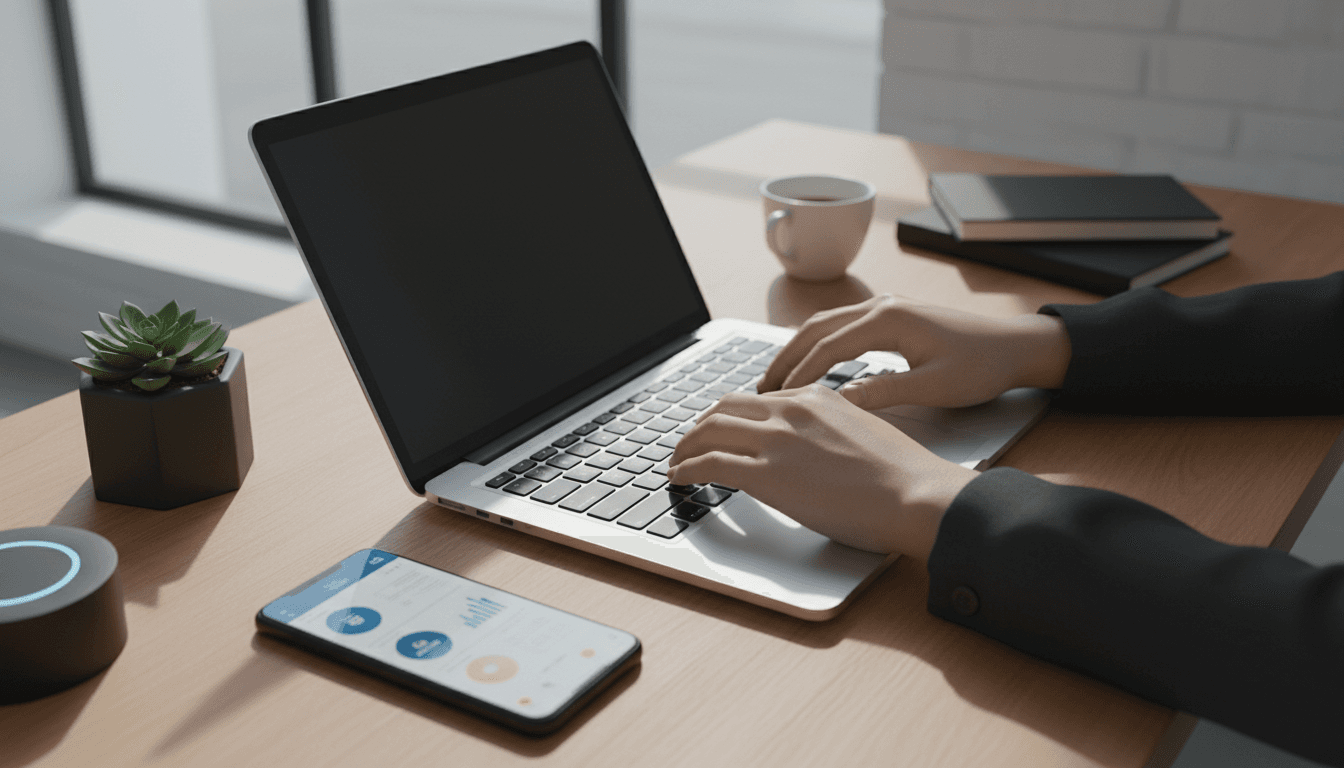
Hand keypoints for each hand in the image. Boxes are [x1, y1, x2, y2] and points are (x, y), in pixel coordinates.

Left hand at [667, 385, 977, 559]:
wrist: (916, 495)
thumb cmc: (901, 476)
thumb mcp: (862, 430)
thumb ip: (828, 428)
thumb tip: (810, 447)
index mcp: (815, 396)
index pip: (756, 398)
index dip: (730, 416)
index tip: (721, 430)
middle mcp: (791, 409)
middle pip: (723, 407)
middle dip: (700, 426)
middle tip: (690, 444)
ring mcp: (777, 440)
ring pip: (709, 431)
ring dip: (685, 447)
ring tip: (676, 462)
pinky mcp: (768, 475)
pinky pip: (710, 464)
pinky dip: (686, 468)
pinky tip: (679, 478)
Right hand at [757, 294, 1070, 409]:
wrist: (1016, 346)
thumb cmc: (981, 367)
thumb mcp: (933, 388)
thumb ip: (884, 392)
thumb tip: (840, 401)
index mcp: (889, 320)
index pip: (828, 347)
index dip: (799, 375)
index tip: (776, 400)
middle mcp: (882, 306)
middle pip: (816, 329)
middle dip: (785, 359)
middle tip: (759, 389)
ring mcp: (885, 307)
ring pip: (825, 324)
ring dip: (797, 349)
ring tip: (775, 379)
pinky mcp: (891, 315)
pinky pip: (841, 325)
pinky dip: (816, 343)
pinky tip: (808, 363)